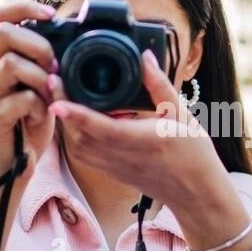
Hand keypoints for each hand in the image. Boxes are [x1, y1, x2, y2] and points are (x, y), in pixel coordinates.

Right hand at [0, 0, 62, 185]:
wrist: (15, 165)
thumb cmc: (31, 123)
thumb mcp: (41, 85)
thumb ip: (45, 62)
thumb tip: (67, 35)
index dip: (25, 6)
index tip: (52, 15)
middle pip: (3, 32)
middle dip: (38, 44)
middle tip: (53, 66)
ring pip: (11, 63)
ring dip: (41, 77)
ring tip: (50, 94)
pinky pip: (21, 98)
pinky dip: (40, 106)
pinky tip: (43, 116)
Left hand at [49, 50, 221, 210]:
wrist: (197, 194)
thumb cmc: (194, 153)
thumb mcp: (181, 114)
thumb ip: (159, 85)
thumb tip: (144, 57)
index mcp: (144, 140)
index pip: (103, 128)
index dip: (77, 114)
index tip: (57, 101)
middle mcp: (125, 156)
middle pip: (81, 137)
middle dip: (63, 111)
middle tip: (54, 81)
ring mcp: (116, 167)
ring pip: (78, 147)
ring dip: (66, 123)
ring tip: (62, 95)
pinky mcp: (112, 172)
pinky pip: (85, 154)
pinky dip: (75, 135)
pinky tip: (78, 117)